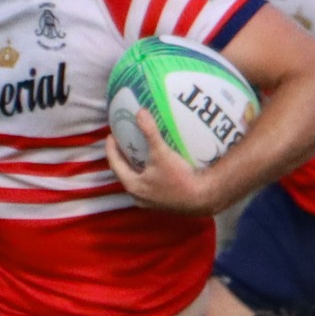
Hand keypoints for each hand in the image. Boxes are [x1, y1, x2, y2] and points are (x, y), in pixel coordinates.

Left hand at [104, 110, 218, 215]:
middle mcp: (138, 196)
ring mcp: (150, 202)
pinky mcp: (163, 203)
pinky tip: (157, 167)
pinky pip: (150, 186)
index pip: (115, 164)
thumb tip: (140, 112)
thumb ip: (150, 132)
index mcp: (133, 185)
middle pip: (124, 173)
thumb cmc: (179, 178)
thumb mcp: (162, 153)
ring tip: (139, 153)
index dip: (111, 149)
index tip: (111, 135)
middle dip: (123, 158)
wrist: (203, 198)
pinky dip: (149, 175)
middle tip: (124, 143)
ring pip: (137, 181)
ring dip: (136, 168)